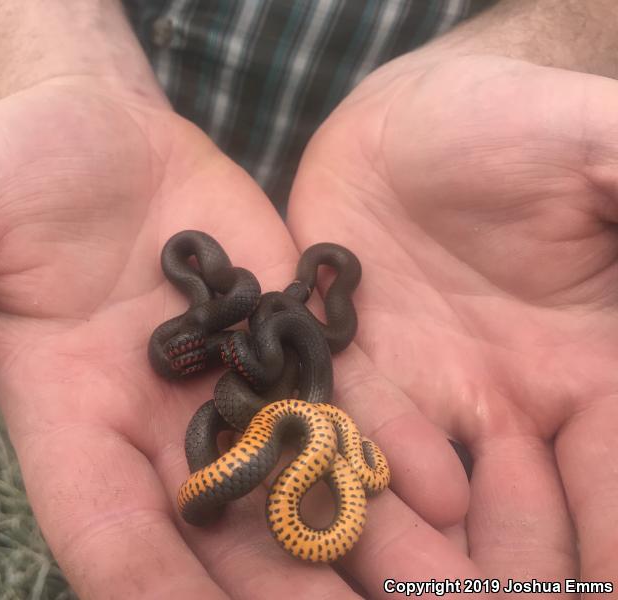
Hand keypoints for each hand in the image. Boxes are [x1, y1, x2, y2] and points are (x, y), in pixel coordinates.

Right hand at [0, 77, 413, 597]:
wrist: (101, 133)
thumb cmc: (14, 169)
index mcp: (72, 426)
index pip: (116, 546)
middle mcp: (159, 434)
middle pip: (224, 547)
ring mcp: (232, 396)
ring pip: (298, 496)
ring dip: (360, 553)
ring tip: (436, 593)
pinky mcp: (286, 349)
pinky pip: (343, 416)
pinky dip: (390, 462)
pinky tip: (450, 502)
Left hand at [289, 53, 617, 589]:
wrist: (413, 118)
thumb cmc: (517, 123)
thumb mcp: (600, 147)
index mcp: (599, 368)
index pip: (616, 477)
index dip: (610, 539)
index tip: (595, 592)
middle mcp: (518, 401)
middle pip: (526, 514)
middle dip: (514, 571)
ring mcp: (432, 391)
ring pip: (433, 493)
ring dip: (422, 551)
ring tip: (415, 595)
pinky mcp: (353, 367)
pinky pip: (354, 432)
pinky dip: (362, 472)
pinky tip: (363, 501)